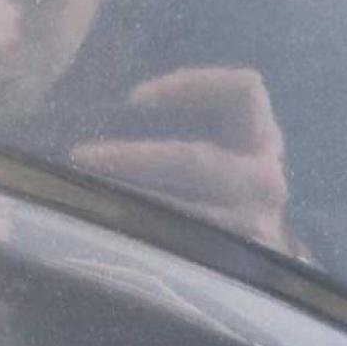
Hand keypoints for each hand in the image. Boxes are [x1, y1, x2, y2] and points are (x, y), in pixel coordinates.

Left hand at [69, 67, 303, 256]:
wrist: (265, 259)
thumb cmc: (227, 190)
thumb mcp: (224, 148)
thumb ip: (191, 123)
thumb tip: (119, 112)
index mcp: (263, 138)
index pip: (243, 90)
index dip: (192, 84)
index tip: (134, 100)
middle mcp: (265, 178)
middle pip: (193, 158)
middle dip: (132, 158)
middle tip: (81, 156)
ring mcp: (253, 223)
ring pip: (181, 208)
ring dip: (127, 200)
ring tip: (84, 194)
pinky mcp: (234, 261)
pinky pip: (179, 244)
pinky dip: (142, 233)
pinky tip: (110, 228)